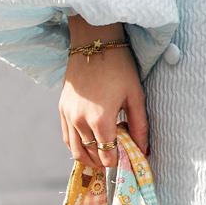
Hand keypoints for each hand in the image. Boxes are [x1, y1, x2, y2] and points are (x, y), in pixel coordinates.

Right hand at [58, 33, 147, 171]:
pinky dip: (77, 146)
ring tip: (103, 156)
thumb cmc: (119, 67)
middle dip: (105, 161)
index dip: (118, 161)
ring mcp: (68, 115)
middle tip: (117, 157)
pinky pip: (66, 137)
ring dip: (89, 158)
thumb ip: (140, 126)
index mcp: (101, 119)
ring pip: (76, 150)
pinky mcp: (62, 109)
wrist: (94, 43)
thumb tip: (144, 150)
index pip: (108, 155)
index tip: (127, 159)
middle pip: (92, 155)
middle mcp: (80, 121)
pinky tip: (89, 144)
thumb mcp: (135, 96)